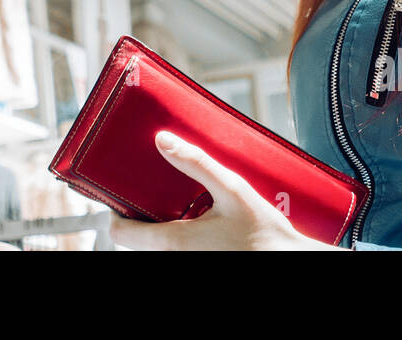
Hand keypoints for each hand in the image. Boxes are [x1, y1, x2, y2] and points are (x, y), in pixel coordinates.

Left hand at [107, 131, 329, 249]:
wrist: (288, 261)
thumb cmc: (263, 231)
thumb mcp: (231, 188)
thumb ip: (196, 163)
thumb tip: (162, 139)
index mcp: (173, 241)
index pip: (119, 234)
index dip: (114, 213)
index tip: (119, 194)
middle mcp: (175, 258)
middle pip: (137, 239)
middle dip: (139, 213)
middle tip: (150, 187)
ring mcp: (189, 262)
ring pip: (158, 245)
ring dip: (160, 223)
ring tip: (176, 197)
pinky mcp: (201, 261)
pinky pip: (178, 249)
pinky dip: (179, 233)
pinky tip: (198, 215)